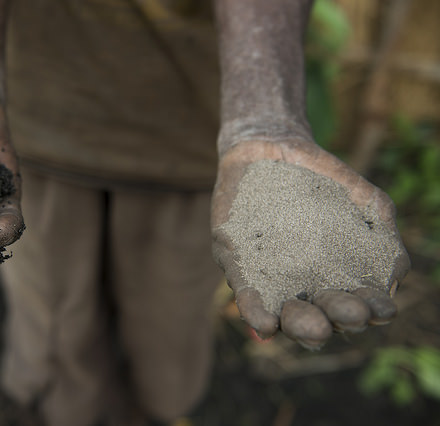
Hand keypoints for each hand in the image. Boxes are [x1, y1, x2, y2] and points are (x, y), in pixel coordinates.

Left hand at [211, 139, 409, 348]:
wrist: (274, 149)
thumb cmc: (324, 180)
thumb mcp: (364, 201)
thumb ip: (383, 233)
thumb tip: (394, 273)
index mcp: (342, 279)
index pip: (361, 305)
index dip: (372, 310)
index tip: (378, 308)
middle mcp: (308, 289)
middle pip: (326, 318)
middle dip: (339, 320)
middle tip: (350, 315)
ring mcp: (273, 281)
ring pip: (287, 316)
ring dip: (301, 327)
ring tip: (314, 328)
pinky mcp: (240, 269)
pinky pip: (247, 297)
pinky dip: (256, 313)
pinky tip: (265, 324)